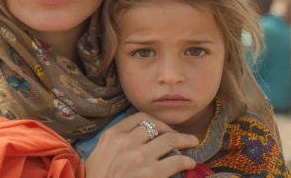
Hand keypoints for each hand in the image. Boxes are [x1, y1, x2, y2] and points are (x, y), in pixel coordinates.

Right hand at [84, 112, 198, 177]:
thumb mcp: (98, 155)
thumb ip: (113, 143)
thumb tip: (134, 138)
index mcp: (111, 135)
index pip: (138, 117)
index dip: (155, 121)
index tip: (162, 128)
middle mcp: (126, 142)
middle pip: (156, 126)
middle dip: (172, 130)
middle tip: (181, 136)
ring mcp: (140, 157)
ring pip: (170, 140)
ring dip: (185, 140)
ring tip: (192, 143)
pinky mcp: (152, 173)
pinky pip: (176, 161)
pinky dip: (186, 161)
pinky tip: (190, 163)